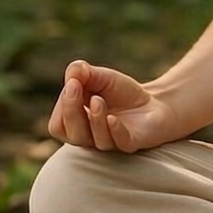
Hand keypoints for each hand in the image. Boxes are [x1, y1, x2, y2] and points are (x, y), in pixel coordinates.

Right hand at [47, 59, 181, 152]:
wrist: (154, 103)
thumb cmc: (122, 93)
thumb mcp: (103, 78)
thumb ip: (84, 73)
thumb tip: (73, 69)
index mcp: (77, 126)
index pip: (58, 125)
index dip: (63, 105)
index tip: (73, 82)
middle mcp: (90, 139)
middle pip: (72, 134)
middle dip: (71, 110)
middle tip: (76, 86)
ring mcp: (111, 142)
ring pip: (95, 140)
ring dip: (94, 118)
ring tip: (98, 99)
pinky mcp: (131, 143)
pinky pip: (120, 142)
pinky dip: (114, 130)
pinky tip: (112, 118)